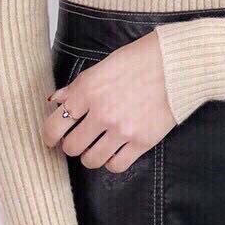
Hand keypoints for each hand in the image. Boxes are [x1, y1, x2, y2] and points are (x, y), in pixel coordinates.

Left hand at [41, 31, 176, 172]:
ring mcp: (122, 129)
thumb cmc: (140, 59)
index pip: (55, 123)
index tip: (51, 139)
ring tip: (96, 146)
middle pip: (71, 146)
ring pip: (90, 160)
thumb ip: (78, 86)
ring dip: (90, 155)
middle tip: (77, 140)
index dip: (49, 135)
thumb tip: (57, 100)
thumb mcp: (103, 65)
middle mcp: (102, 112)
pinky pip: (116, 165)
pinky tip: (114, 150)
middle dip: (71, 145)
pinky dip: (111, 161)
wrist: (175, 64)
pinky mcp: (142, 141)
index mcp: (88, 90)